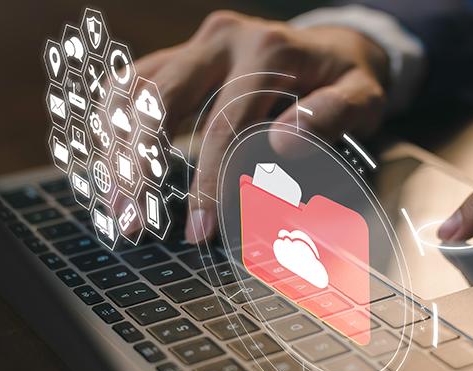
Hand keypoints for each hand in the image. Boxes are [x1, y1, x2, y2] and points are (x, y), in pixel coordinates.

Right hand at [135, 11, 389, 242]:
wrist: (336, 47)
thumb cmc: (348, 80)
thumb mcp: (363, 95)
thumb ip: (333, 114)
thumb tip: (285, 142)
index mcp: (267, 51)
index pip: (224, 125)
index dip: (207, 182)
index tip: (199, 230)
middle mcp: (223, 39)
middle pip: (160, 97)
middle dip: (139, 163)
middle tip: (131, 220)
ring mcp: (198, 44)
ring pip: (135, 85)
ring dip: (115, 145)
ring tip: (113, 202)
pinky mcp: (182, 55)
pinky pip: (133, 82)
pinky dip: (115, 123)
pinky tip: (110, 165)